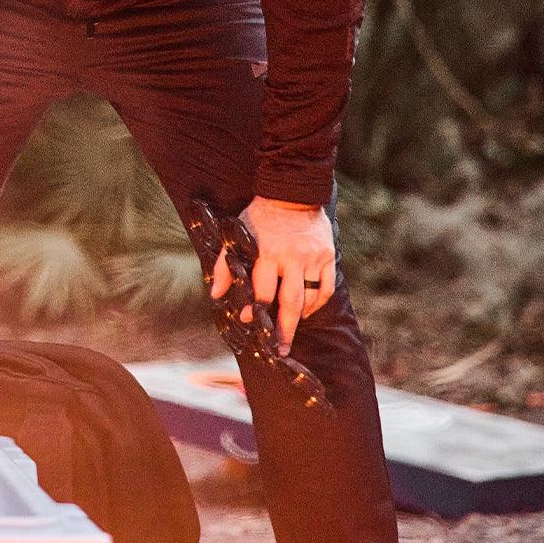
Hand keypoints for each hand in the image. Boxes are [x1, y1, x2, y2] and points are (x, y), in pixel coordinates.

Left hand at [209, 195, 335, 356]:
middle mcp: (292, 257)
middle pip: (290, 302)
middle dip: (284, 329)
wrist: (292, 193)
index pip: (262, 290)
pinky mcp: (327, 256)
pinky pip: (325, 287)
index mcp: (267, 253)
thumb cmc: (260, 216)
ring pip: (309, 297)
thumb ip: (225, 265)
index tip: (250, 322)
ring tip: (291, 330)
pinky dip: (317, 302)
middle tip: (281, 349)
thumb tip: (215, 294)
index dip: (255, 309)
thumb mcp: (238, 235)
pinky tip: (308, 310)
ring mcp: (312, 257)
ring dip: (300, 317)